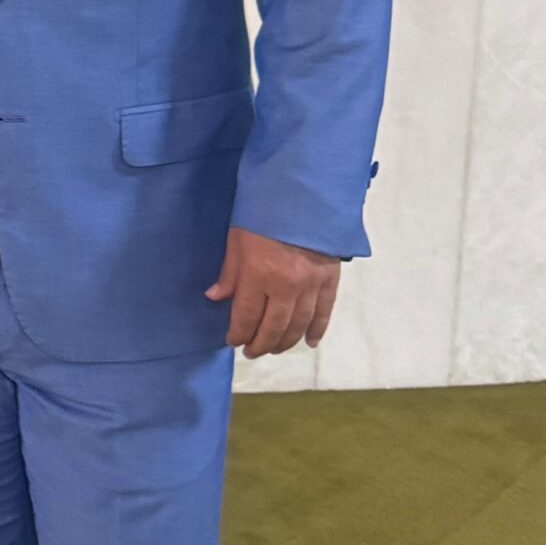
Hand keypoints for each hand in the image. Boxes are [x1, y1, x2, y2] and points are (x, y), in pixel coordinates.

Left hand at [206, 225, 341, 357]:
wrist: (304, 192)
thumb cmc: (264, 212)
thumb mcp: (237, 238)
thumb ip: (229, 272)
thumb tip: (215, 297)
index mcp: (258, 274)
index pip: (247, 316)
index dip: (239, 333)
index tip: (233, 341)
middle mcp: (286, 285)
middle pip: (274, 327)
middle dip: (261, 343)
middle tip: (252, 352)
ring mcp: (311, 284)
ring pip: (299, 324)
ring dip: (285, 342)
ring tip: (274, 349)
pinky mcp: (330, 279)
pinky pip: (324, 311)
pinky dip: (317, 329)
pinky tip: (309, 342)